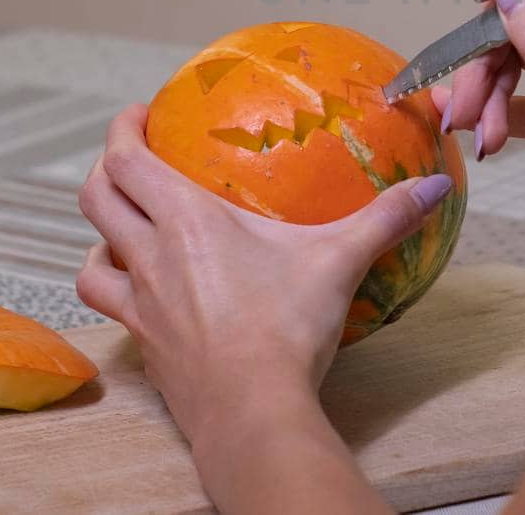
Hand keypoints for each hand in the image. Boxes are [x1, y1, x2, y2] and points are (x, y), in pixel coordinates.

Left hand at [75, 106, 454, 441]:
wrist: (252, 410)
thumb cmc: (287, 328)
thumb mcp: (340, 261)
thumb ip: (385, 217)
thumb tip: (433, 187)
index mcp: (186, 220)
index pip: (127, 158)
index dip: (123, 129)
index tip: (139, 114)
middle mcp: (151, 254)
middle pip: (97, 196)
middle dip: (106, 169)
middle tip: (131, 158)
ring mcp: (141, 304)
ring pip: (91, 257)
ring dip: (101, 236)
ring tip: (124, 230)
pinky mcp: (145, 346)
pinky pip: (112, 307)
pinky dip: (116, 289)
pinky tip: (142, 294)